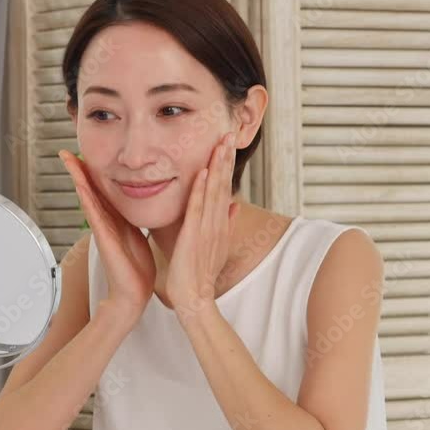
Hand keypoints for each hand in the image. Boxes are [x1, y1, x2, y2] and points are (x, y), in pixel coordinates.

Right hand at [59, 149, 155, 319]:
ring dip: (78, 179)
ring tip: (69, 160)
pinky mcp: (104, 240)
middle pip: (89, 190)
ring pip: (88, 198)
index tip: (83, 154)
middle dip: (78, 170)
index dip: (90, 172)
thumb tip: (137, 204)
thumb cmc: (135, 267)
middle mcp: (105, 222)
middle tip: (66, 151)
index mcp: (113, 219)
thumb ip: (132, 219)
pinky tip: (81, 186)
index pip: (99, 190)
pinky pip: (94, 216)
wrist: (133, 294)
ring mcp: (102, 230)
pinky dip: (86, 200)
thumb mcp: (136, 234)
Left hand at [165, 132, 240, 315]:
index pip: (225, 186)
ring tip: (221, 143)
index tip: (229, 141)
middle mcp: (217, 222)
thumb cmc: (200, 273)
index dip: (228, 163)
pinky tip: (204, 172)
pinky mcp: (195, 236)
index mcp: (220, 222)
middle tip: (230, 131)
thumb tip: (236, 204)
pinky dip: (201, 190)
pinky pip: (198, 209)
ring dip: (218, 166)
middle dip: (227, 157)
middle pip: (224, 183)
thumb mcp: (216, 244)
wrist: (194, 298)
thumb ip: (225, 222)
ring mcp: (207, 228)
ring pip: (215, 191)